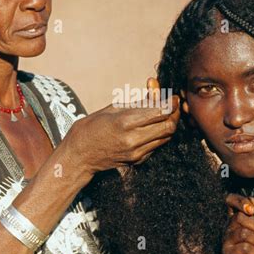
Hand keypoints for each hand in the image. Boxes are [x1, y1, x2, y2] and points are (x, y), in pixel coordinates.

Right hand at [63, 77, 179, 176]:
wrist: (79, 154)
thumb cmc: (93, 126)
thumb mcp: (114, 107)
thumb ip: (138, 102)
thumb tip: (157, 92)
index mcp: (126, 122)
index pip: (161, 112)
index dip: (171, 104)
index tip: (173, 97)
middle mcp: (133, 139)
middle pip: (169, 127)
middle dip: (174, 114)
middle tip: (172, 106)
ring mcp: (136, 153)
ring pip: (166, 137)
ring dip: (168, 125)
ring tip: (162, 115)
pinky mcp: (137, 161)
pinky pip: (156, 146)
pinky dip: (158, 135)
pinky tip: (151, 128)